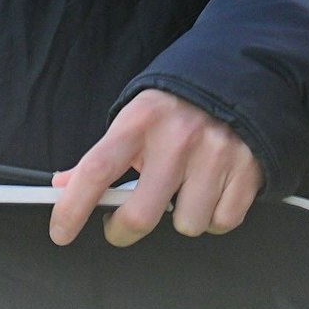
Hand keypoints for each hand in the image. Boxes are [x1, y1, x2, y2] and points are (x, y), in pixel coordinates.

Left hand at [50, 89, 262, 247]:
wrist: (237, 78)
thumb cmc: (178, 107)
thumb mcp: (136, 118)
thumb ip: (101, 157)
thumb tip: (64, 185)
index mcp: (141, 121)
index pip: (96, 170)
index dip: (73, 208)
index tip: (62, 231)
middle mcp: (177, 138)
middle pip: (140, 215)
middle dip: (124, 230)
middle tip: (124, 223)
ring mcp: (215, 154)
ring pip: (186, 224)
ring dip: (182, 216)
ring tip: (185, 189)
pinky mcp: (246, 169)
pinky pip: (221, 222)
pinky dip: (215, 216)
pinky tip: (212, 190)